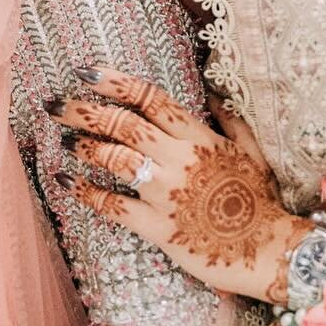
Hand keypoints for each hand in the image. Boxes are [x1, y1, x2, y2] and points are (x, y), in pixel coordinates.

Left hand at [48, 67, 305, 302]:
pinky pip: (115, 207)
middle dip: (84, 111)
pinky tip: (69, 184)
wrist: (270, 251)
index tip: (86, 73)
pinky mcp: (159, 228)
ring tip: (66, 141)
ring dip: (85, 148)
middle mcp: (180, 160)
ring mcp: (168, 194)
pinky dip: (88, 194)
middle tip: (55, 104)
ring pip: (116, 160)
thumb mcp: (252, 152)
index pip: (151, 99)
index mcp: (200, 138)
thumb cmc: (260, 202)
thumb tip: (213, 93)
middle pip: (124, 124)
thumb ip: (230, 120)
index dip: (115, 83)